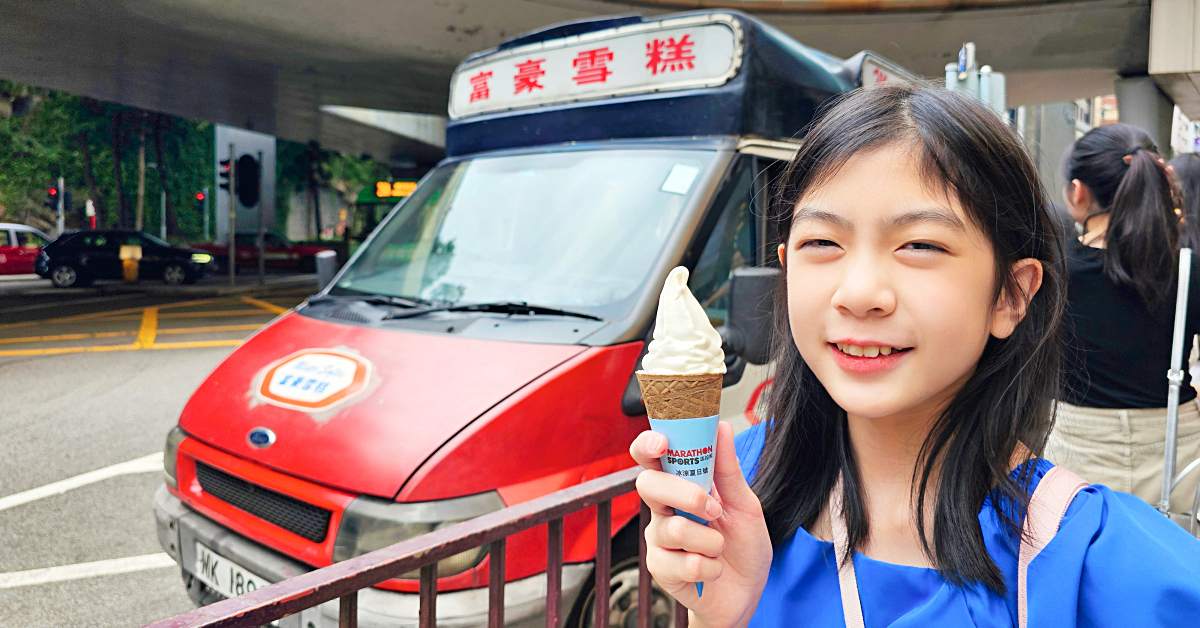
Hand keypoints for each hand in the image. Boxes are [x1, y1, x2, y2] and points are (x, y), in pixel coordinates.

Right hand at [630, 421, 771, 627]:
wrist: (746, 593)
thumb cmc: (743, 546)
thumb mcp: (745, 505)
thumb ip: (728, 470)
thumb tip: (720, 427)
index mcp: (679, 485)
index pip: (650, 457)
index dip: (648, 445)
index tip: (662, 443)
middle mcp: (662, 509)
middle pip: (648, 485)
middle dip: (685, 494)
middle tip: (713, 508)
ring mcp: (658, 539)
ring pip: (672, 528)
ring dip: (710, 539)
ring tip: (720, 547)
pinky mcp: (661, 568)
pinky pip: (684, 562)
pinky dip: (710, 566)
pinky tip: (714, 569)